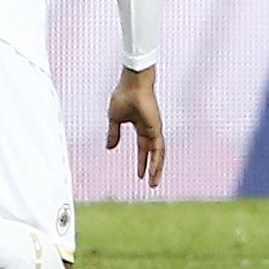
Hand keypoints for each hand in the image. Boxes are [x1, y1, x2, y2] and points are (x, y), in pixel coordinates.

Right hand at [105, 67, 164, 187]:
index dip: (142, 160)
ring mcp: (155, 129)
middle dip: (151, 168)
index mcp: (141, 126)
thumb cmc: (123, 96)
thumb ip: (113, 134)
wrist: (132, 85)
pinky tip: (154, 171)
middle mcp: (150, 129)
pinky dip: (157, 161)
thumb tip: (109, 148)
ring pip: (158, 154)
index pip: (143, 148)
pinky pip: (159, 149)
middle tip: (150, 183)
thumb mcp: (115, 119)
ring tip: (153, 184)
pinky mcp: (157, 129)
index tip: (139, 175)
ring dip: (156, 169)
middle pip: (152, 153)